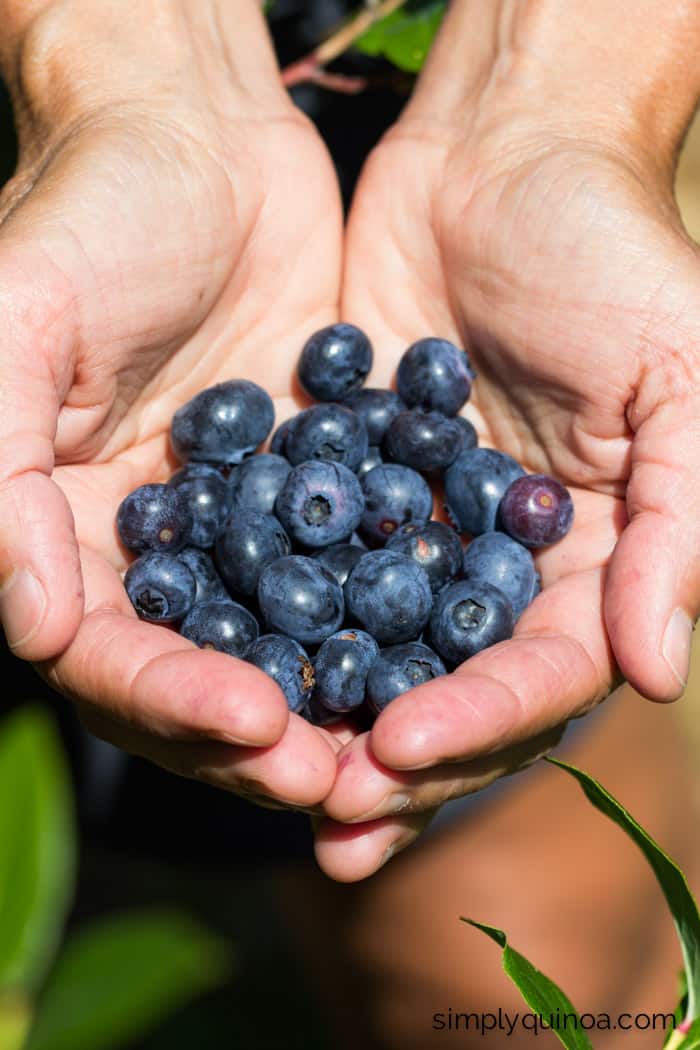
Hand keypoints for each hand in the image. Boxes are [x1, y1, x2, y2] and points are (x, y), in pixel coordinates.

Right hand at [0, 0, 343, 809]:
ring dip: (337, 705)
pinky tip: (447, 657)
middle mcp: (153, 551)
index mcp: (63, 531)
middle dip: (266, 738)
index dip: (170, 698)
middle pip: (200, 676)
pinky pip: (355, 571)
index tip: (252, 726)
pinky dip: (393, 622)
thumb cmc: (91, 214)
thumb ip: (1, 470)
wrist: (197, 144)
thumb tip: (32, 626)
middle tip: (342, 776)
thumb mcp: (21, 320)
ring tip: (400, 745)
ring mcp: (242, 528)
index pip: (106, 653)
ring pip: (285, 646)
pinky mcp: (319, 491)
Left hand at [316, 74, 699, 878]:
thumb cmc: (613, 256)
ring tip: (265, 775)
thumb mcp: (679, 378)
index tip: (401, 751)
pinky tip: (216, 660)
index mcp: (592, 564)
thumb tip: (658, 673)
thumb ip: (680, 525)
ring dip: (324, 718)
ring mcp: (419, 532)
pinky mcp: (346, 484)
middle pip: (452, 689)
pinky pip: (305, 564)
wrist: (504, 161)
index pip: (541, 674)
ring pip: (371, 651)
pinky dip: (267, 617)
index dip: (480, 722)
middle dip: (395, 759)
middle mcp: (502, 568)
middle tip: (326, 817)